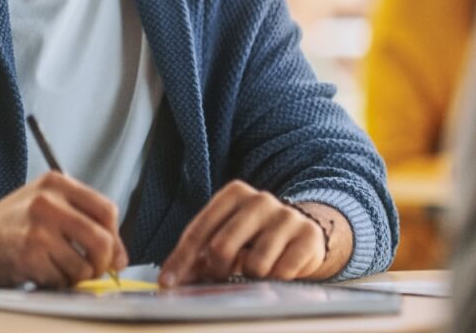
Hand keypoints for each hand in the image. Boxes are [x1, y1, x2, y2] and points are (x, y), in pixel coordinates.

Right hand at [0, 171, 127, 286]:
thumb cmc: (11, 226)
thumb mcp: (46, 206)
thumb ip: (82, 221)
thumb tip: (120, 257)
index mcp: (56, 183)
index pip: (107, 210)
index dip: (116, 237)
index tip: (114, 254)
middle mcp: (48, 200)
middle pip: (102, 239)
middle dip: (102, 263)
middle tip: (90, 270)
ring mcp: (38, 227)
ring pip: (83, 265)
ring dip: (75, 277)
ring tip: (56, 268)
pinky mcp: (28, 253)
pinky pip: (61, 279)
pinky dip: (55, 283)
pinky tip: (39, 272)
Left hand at [160, 180, 335, 286]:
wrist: (304, 234)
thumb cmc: (255, 236)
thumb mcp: (226, 236)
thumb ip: (199, 254)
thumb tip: (171, 279)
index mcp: (234, 193)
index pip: (199, 230)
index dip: (181, 260)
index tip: (167, 283)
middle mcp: (260, 199)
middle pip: (222, 247)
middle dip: (216, 270)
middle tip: (221, 275)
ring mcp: (286, 216)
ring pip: (254, 265)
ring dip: (250, 275)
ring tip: (256, 266)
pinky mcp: (308, 236)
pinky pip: (281, 273)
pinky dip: (275, 278)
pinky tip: (279, 267)